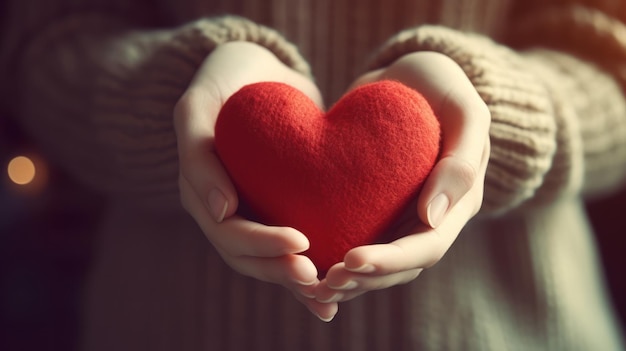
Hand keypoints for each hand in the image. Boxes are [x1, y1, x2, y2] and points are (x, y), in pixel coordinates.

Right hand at [173, 41, 336, 320]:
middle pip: (247, 257)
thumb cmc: (226, 80)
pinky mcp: (274, 210)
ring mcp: (248, 212)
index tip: (301, 241)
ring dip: (295, 281)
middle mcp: (221, 210)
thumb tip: (223, 213)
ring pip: (267, 261)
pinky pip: (286, 248)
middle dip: (282, 270)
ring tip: (329, 294)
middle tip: (318, 277)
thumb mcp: (198, 104)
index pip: (228, 232)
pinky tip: (330, 299)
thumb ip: (198, 154)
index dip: (262, 243)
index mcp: (199, 192)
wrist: (257, 72)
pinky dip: (306, 272)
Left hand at [314, 51, 490, 303]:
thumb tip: (433, 218)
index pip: (427, 246)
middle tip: (324, 280)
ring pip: (378, 261)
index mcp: (457, 203)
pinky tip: (306, 260)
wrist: (408, 74)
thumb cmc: (441, 85)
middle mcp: (430, 217)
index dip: (392, 260)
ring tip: (312, 283)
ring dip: (348, 277)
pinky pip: (356, 236)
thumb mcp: (465, 110)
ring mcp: (401, 214)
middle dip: (364, 278)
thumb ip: (461, 161)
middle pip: (400, 266)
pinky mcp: (374, 206)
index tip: (352, 259)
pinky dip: (334, 252)